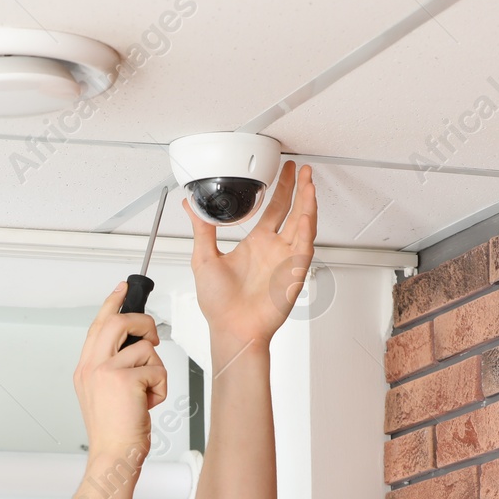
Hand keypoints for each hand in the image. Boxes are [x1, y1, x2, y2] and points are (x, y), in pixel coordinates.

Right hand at [73, 282, 166, 462]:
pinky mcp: (124, 379)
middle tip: (152, 338)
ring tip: (145, 392)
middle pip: (118, 321)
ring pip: (144, 347)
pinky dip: (159, 387)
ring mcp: (105, 371)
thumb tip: (137, 344)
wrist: (114, 455)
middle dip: (142, 323)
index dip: (112, 303)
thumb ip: (113, 366)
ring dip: (155, 370)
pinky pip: (156, 369)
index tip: (123, 288)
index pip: (98, 324)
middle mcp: (91, 366)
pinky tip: (148, 403)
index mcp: (86, 367)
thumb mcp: (105, 393)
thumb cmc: (115, 430)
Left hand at [183, 160, 317, 349]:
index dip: (281, 189)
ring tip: (308, 184)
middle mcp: (274, 249)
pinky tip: (305, 216)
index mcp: (256, 244)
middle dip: (299, 189)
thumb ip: (201, 229)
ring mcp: (285, 260)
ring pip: (303, 225)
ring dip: (307, 204)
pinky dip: (305, 232)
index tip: (285, 171)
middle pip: (292, 211)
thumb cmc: (219, 304)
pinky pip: (303, 249)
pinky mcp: (293, 274)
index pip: (274, 209)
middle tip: (302, 169)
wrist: (231, 329)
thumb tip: (190, 206)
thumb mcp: (204, 258)